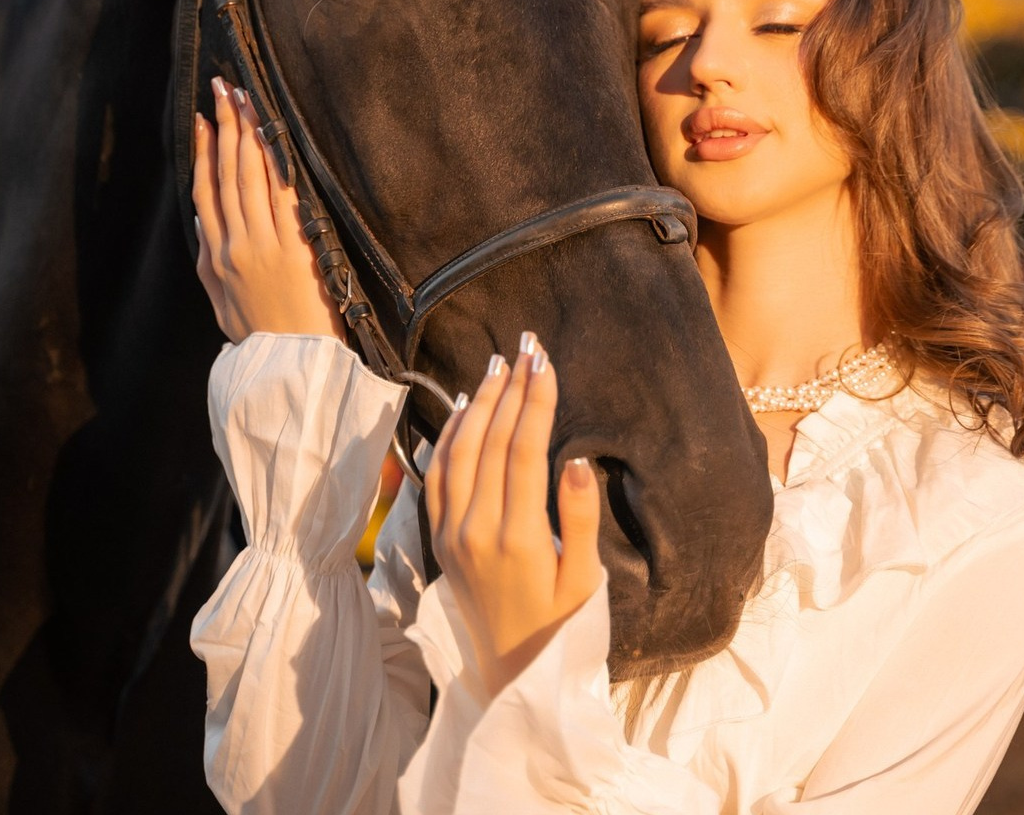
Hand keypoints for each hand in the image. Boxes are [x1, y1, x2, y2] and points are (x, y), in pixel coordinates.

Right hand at [191, 76, 344, 342]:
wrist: (288, 366)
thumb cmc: (260, 336)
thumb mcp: (221, 300)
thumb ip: (210, 259)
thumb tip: (204, 219)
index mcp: (215, 257)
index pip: (205, 191)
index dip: (205, 152)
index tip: (206, 119)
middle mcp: (235, 245)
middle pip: (227, 174)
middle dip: (227, 127)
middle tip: (226, 88)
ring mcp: (264, 244)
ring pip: (251, 177)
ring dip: (249, 134)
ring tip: (246, 99)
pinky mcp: (294, 248)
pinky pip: (282, 197)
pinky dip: (274, 164)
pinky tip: (272, 139)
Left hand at [425, 335, 602, 698]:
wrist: (511, 678)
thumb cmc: (562, 629)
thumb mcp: (586, 582)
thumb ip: (579, 521)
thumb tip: (579, 462)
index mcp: (518, 538)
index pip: (524, 449)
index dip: (535, 400)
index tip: (545, 361)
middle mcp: (477, 530)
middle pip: (491, 441)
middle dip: (511, 388)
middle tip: (526, 346)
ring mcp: (452, 534)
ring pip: (459, 451)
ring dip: (480, 404)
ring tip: (499, 365)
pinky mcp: (439, 540)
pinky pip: (437, 476)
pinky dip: (449, 436)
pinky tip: (466, 408)